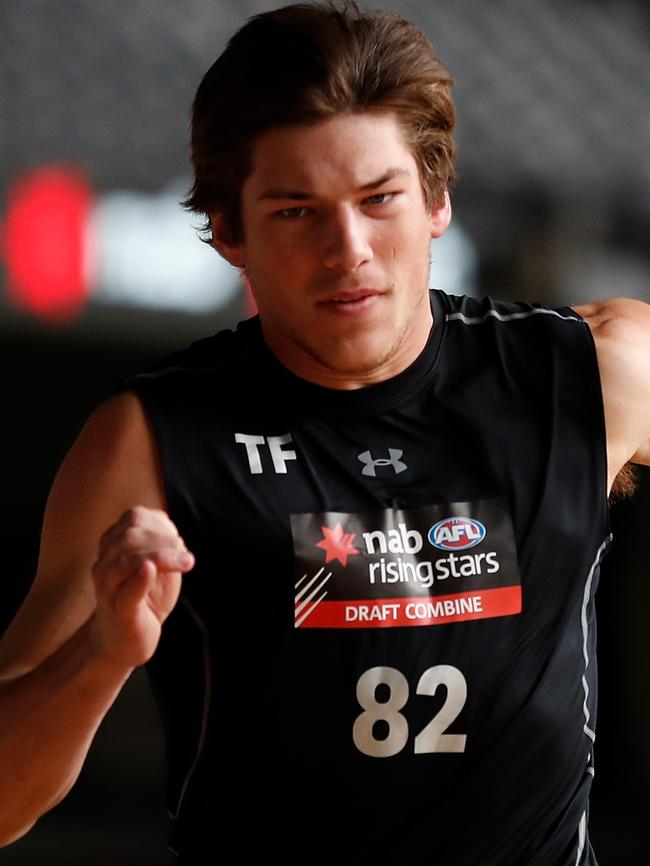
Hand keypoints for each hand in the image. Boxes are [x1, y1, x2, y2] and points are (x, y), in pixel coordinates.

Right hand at [90, 507, 193, 667]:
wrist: (125, 641)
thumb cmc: (144, 598)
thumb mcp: (158, 566)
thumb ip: (163, 544)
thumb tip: (171, 529)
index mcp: (113, 548)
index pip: (134, 518)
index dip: (160, 523)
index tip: (178, 542)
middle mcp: (105, 565)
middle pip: (130, 537)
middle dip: (164, 540)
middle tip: (186, 556)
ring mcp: (109, 589)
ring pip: (126, 561)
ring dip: (161, 556)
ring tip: (186, 562)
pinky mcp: (119, 612)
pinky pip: (126, 593)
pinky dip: (139, 579)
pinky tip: (150, 570)